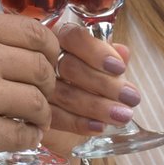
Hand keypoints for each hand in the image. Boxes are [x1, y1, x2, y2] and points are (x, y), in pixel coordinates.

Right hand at [0, 12, 58, 164]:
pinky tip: (18, 137)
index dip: (50, 50)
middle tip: (38, 95)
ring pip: (39, 103)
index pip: (36, 32)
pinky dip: (28, 138)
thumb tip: (20, 42)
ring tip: (30, 119)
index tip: (48, 62)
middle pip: (42, 68)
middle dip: (47, 83)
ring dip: (40, 114)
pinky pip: (26, 135)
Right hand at [42, 22, 140, 154]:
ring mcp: (33, 86)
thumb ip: (112, 58)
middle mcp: (42, 59)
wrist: (69, 117)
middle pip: (70, 67)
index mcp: (60, 39)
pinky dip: (79, 123)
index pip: (74, 37)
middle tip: (131, 98)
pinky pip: (55, 117)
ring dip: (97, 106)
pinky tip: (99, 126)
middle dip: (104, 83)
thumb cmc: (87, 83)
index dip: (97, 51)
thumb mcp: (103, 68)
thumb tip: (123, 52)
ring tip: (122, 115)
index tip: (119, 68)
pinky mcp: (32, 112)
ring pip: (64, 94)